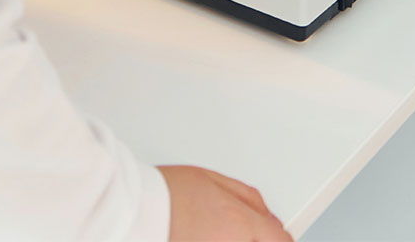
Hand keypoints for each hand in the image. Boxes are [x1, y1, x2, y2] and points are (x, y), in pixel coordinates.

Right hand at [160, 165, 290, 241]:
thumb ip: (246, 198)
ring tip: (212, 229)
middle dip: (256, 237)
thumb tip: (268, 216)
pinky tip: (204, 234)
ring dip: (236, 238)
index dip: (279, 238)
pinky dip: (214, 240)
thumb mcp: (210, 179)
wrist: (134, 210)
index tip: (276, 236)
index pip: (279, 240)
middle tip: (238, 228)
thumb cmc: (166, 192)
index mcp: (239, 223)